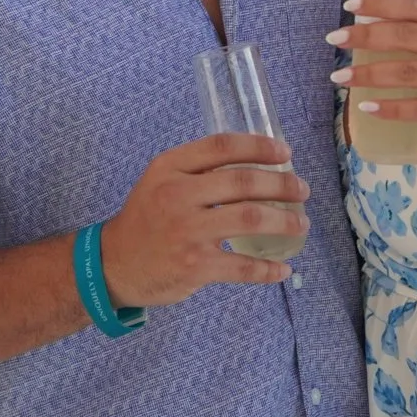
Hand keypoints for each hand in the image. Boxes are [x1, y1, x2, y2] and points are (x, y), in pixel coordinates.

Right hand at [100, 133, 309, 308]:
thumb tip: (258, 163)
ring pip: (249, 218)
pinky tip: (283, 269)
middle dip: (281, 184)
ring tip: (301, 224)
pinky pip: (241, 266)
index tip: (285, 152)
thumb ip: (199, 168)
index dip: (259, 146)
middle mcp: (177, 194)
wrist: (114, 263)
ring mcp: (187, 231)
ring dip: (284, 221)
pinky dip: (267, 269)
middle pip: (243, 182)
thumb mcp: (162, 179)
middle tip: (302, 190)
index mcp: (171, 167)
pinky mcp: (193, 266)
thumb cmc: (148, 217)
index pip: (222, 147)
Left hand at [326, 0, 416, 159]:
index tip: (350, 6)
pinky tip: (366, 107)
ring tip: (339, 78)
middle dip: (364, 36)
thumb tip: (376, 20)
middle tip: (335, 39)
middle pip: (406, 35)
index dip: (380, 2)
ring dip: (367, 74)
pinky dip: (389, 108)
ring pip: (406, 72)